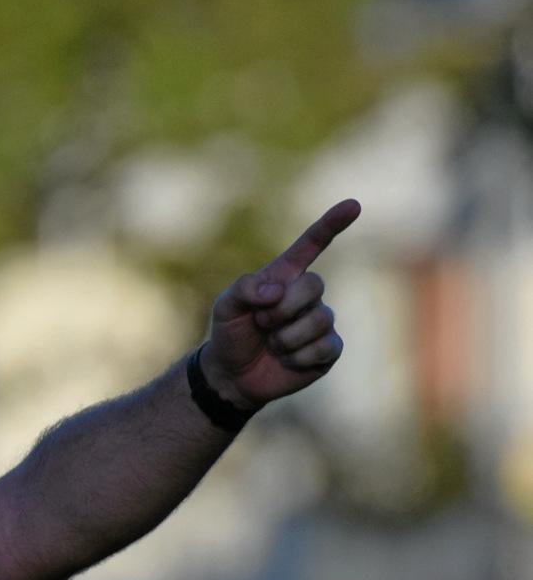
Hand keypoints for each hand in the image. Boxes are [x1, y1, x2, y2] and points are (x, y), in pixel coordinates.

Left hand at [202, 198, 360, 411]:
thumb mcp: (225, 306)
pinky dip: (298, 357)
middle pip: (315, 285)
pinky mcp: (329, 349)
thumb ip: (244, 288)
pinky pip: (323, 347)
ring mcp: (321, 321)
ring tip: (272, 344)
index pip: (312, 245)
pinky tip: (287, 360)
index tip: (353, 204)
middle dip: (282, 307)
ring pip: (318, 320)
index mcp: (285, 277)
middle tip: (262, 323)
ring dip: (286, 337)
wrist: (233, 375)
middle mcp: (308, 296)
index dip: (332, 225)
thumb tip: (277, 290)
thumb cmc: (230, 334)